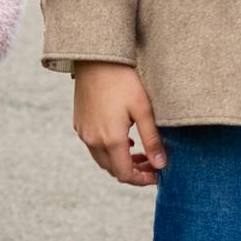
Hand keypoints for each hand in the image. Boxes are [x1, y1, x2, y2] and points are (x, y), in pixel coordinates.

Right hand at [70, 62, 165, 186]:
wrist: (96, 60)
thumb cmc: (123, 82)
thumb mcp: (144, 110)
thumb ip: (152, 140)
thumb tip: (161, 165)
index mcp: (111, 139)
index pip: (126, 174)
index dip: (142, 180)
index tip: (157, 174)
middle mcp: (93, 140)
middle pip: (113, 170)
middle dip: (133, 172)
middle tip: (152, 163)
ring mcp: (84, 133)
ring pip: (103, 160)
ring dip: (121, 162)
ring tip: (139, 152)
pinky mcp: (79, 124)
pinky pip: (94, 147)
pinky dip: (109, 151)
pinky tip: (123, 139)